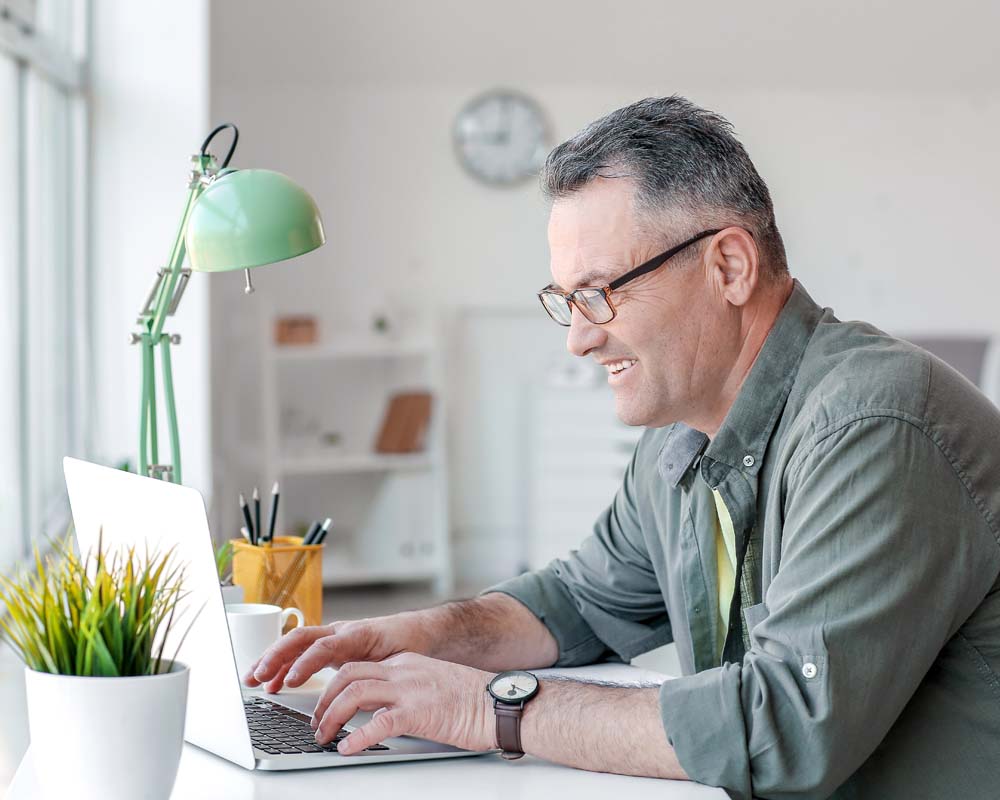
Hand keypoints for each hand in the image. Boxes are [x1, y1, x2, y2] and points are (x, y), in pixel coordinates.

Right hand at [243, 615, 416, 692]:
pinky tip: (272, 684)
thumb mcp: (401, 658)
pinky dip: (285, 667)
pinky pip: (302, 653)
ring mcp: (333, 638)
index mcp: (357, 634)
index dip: (305, 663)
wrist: (419, 632)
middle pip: (301, 639)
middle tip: (258, 677)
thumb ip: (382, 671)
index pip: (324, 646)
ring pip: (296, 644)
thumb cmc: (411, 644)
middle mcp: (341, 632)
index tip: (291, 682)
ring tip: (252, 680)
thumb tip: (369, 693)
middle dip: (276, 657)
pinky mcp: (331, 648)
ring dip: (273, 660)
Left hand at [311, 652, 496, 755]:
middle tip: (317, 722)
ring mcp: (410, 689)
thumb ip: (404, 691)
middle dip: (324, 699)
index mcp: (406, 662)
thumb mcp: (431, 684)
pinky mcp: (418, 713)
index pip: (358, 666)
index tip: (325, 706)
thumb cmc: (474, 700)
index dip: (334, 687)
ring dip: (331, 716)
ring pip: (353, 693)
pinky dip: (356, 738)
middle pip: (347, 674)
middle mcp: (403, 670)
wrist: (501, 704)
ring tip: (324, 737)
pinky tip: (348, 749)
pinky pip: (377, 724)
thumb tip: (379, 712)